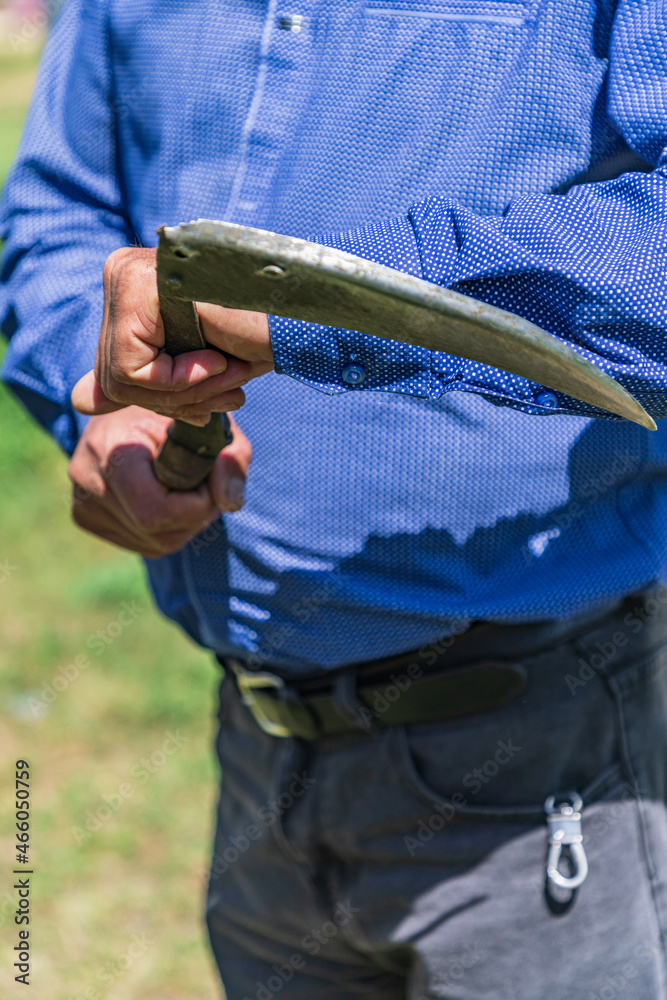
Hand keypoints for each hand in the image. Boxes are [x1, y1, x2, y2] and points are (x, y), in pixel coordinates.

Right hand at [68, 406, 251, 557]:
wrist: (128, 406)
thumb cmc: (175, 415)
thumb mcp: (213, 426)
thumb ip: (231, 460)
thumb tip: (231, 503)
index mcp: (111, 447)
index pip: (156, 510)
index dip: (196, 505)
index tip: (208, 478)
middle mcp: (87, 477)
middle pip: (156, 531)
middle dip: (193, 517)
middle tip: (203, 487)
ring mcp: (81, 501)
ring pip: (153, 542)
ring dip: (183, 524)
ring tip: (184, 488)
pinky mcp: (85, 517)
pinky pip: (142, 544)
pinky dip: (166, 530)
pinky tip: (166, 499)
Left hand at [71, 247, 272, 423]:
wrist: (295, 326)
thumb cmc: (254, 343)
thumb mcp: (190, 373)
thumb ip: (137, 384)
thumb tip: (78, 404)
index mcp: (128, 290)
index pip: (112, 371)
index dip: (162, 401)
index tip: (203, 405)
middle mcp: (121, 275)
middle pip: (113, 376)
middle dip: (174, 400)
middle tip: (225, 392)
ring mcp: (127, 276)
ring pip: (120, 378)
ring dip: (185, 392)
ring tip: (227, 373)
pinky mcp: (138, 287)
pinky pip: (132, 369)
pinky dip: (181, 380)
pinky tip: (216, 358)